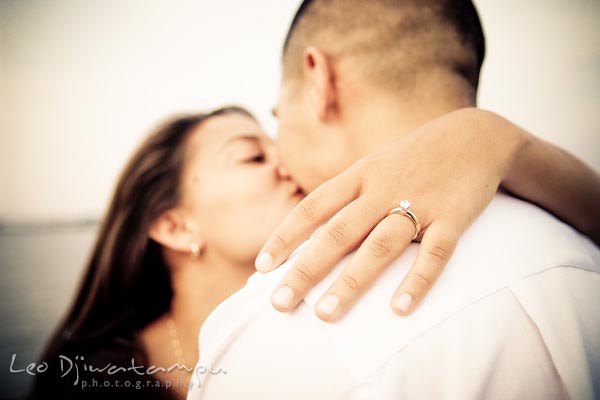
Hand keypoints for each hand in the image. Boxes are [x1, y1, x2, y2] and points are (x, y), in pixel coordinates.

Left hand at [256, 108, 527, 320]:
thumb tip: (312, 231)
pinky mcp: (453, 217)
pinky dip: (417, 281)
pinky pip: (435, 253)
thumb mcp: (374, 166)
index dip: (285, 236)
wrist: (474, 136)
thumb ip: (347, 195)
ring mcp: (419, 202)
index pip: (314, 207)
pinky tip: (399, 309)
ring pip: (379, 246)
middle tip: (279, 303)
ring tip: (325, 314)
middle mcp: (382, 188)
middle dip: (306, 269)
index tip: (262, 266)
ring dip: (351, 281)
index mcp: (359, 175)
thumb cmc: (414, 159)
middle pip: (338, 232)